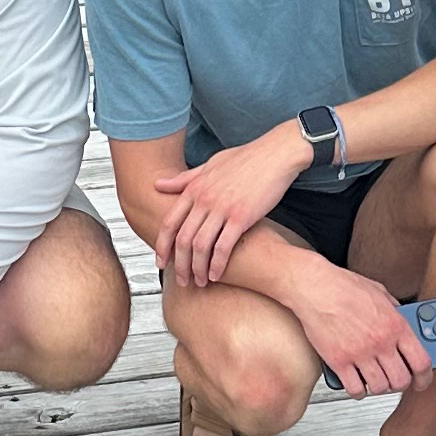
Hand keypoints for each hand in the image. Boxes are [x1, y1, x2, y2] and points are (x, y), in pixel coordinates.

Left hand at [152, 123, 302, 286]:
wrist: (277, 153)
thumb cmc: (246, 158)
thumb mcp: (210, 164)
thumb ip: (184, 179)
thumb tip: (158, 184)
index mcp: (194, 188)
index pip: (169, 223)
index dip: (162, 246)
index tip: (160, 262)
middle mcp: (204, 199)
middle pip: (182, 239)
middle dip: (179, 264)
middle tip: (181, 280)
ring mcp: (222, 208)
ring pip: (200, 246)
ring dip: (197, 268)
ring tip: (199, 282)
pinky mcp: (242, 216)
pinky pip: (223, 247)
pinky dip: (217, 264)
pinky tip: (216, 275)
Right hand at [289, 261, 429, 400]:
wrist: (314, 287)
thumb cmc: (343, 286)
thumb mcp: (380, 293)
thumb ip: (395, 312)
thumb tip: (403, 326)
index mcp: (396, 325)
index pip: (421, 362)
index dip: (424, 377)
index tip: (421, 381)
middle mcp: (380, 342)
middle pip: (401, 380)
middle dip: (400, 384)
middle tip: (396, 381)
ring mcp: (359, 353)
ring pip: (379, 388)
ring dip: (379, 387)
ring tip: (375, 380)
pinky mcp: (338, 362)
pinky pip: (354, 388)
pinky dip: (358, 391)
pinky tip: (357, 384)